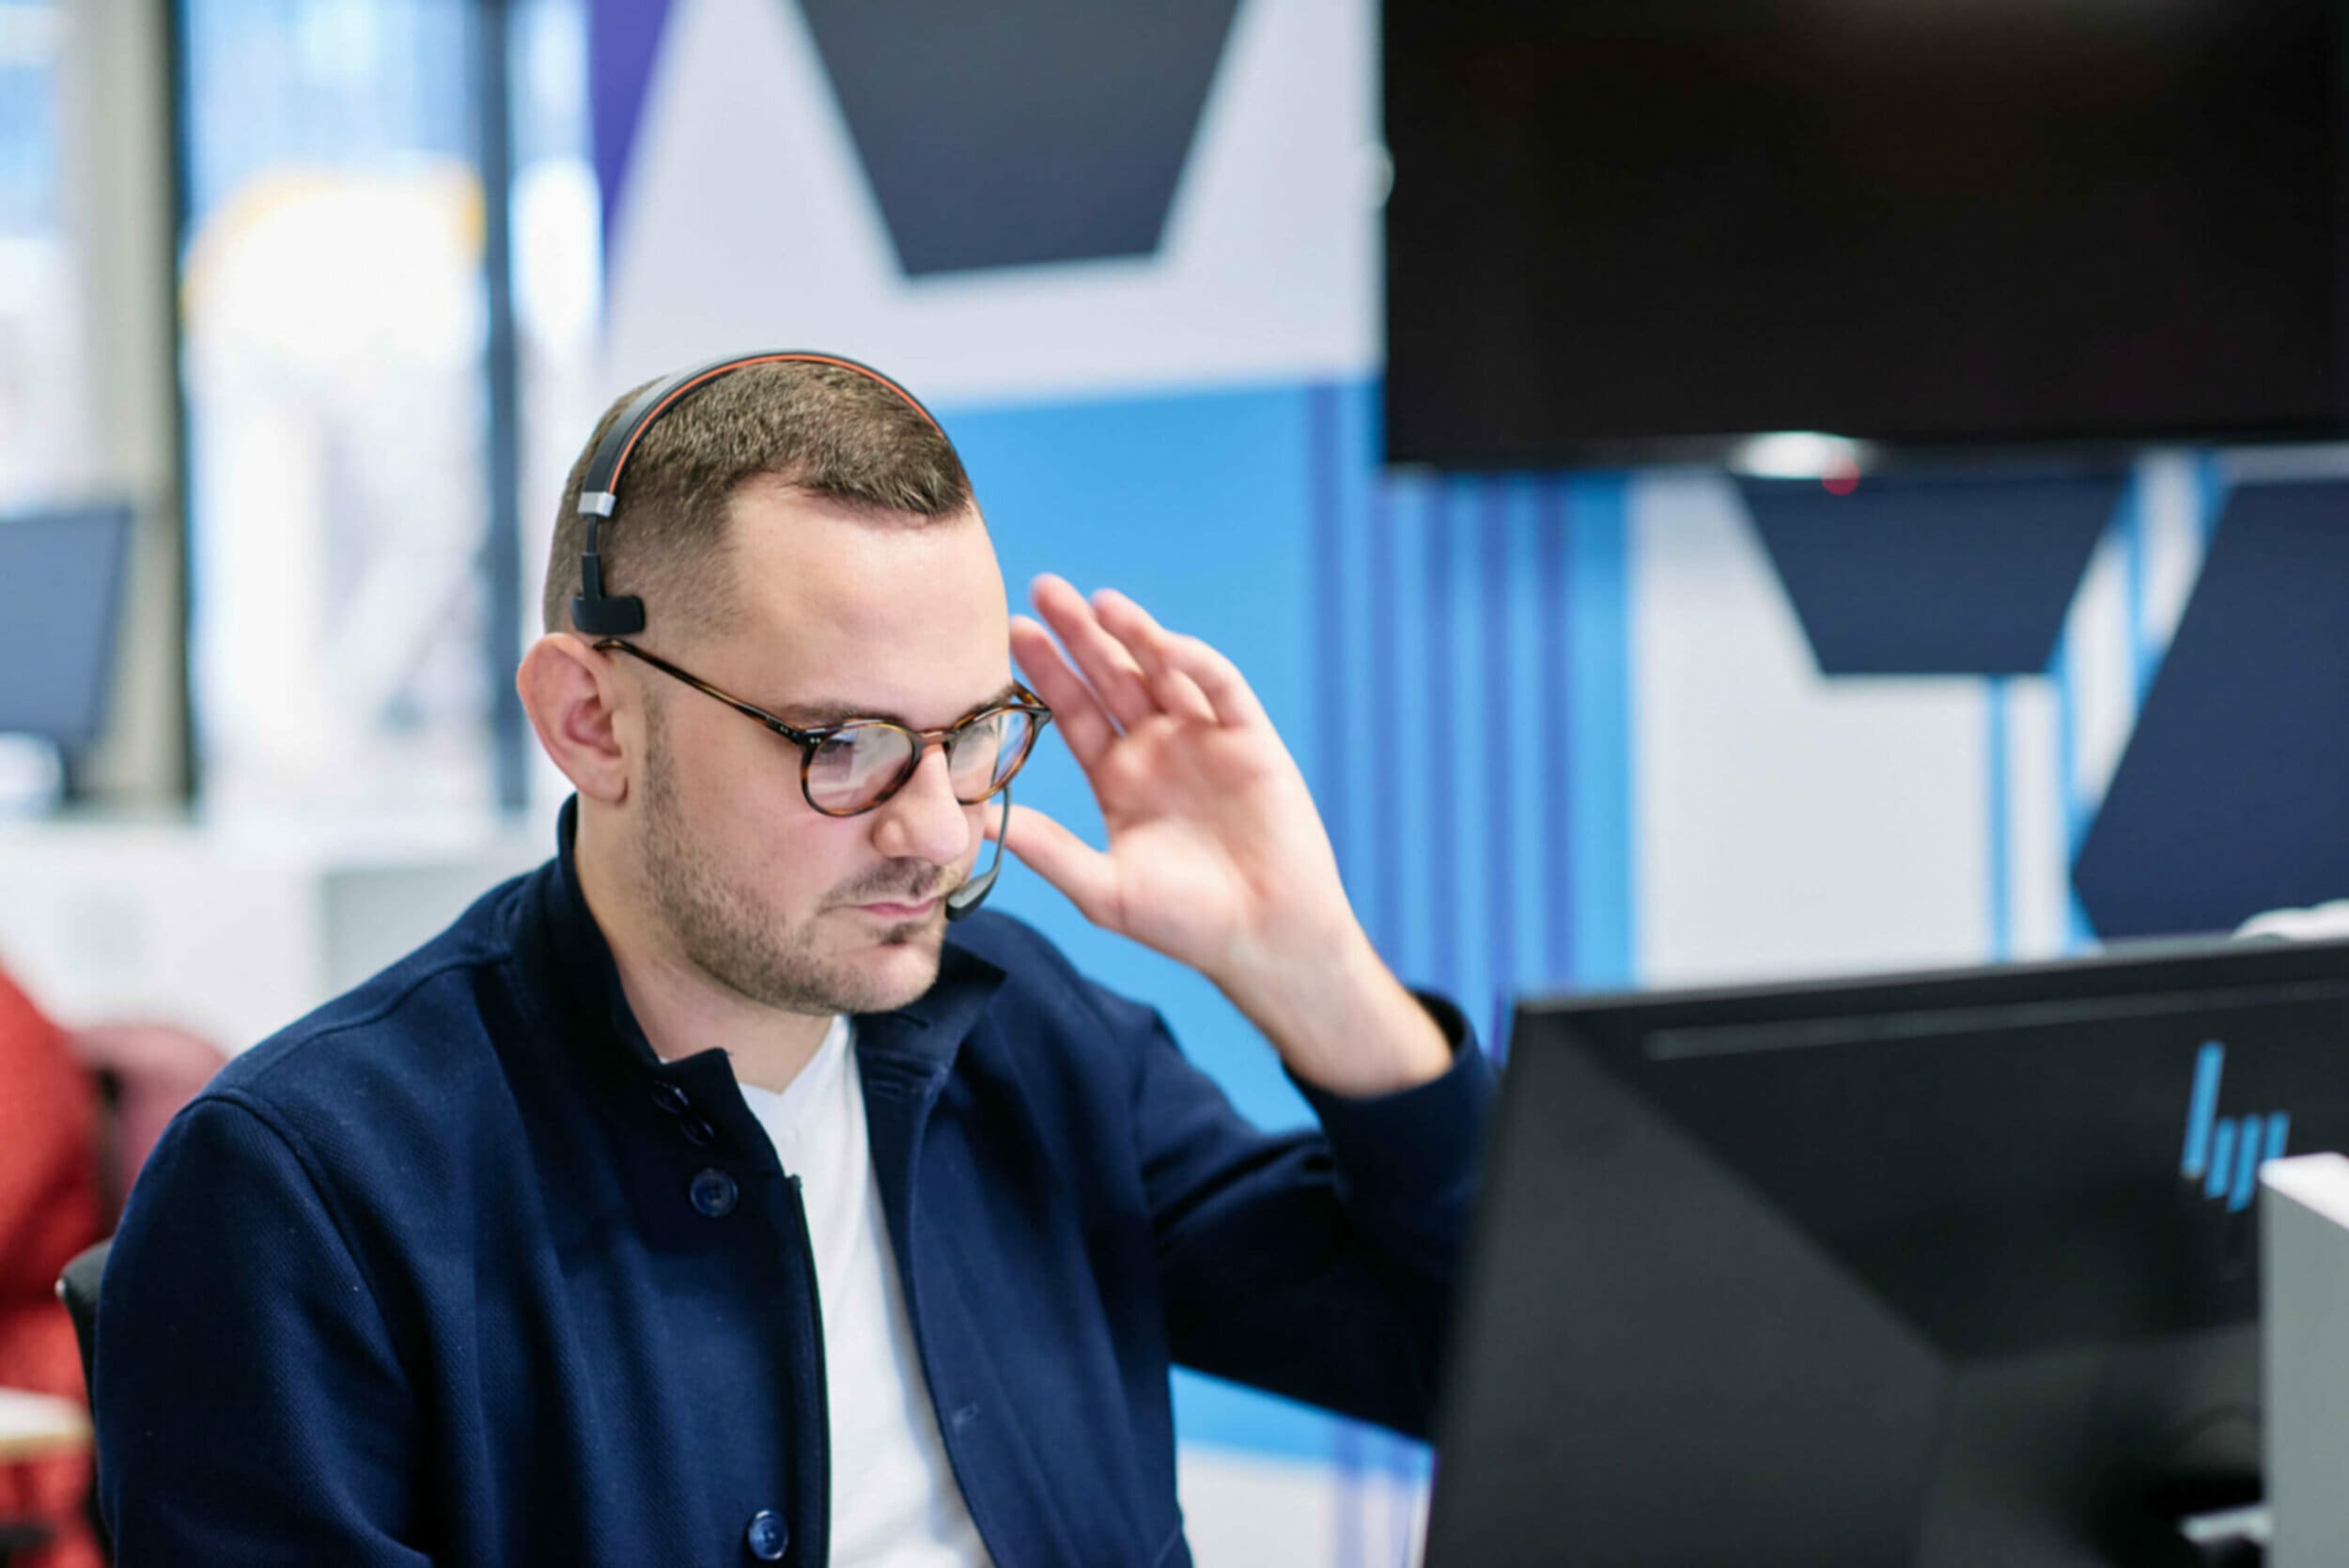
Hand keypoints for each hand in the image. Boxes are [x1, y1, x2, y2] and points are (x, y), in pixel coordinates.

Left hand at [1003, 576, 1448, 1094]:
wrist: (1265, 940)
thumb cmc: (1185, 924)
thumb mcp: (1103, 889)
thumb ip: (1049, 850)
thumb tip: (979, 822)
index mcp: (1119, 778)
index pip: (1074, 712)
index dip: (1047, 673)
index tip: (1013, 633)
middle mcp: (1158, 749)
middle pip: (1111, 678)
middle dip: (1079, 636)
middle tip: (1043, 590)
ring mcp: (1205, 740)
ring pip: (1163, 672)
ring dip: (1133, 634)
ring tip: (1097, 601)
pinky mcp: (1251, 741)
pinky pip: (1221, 690)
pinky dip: (1195, 663)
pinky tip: (1163, 643)